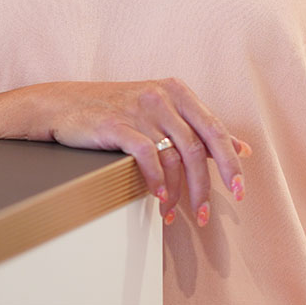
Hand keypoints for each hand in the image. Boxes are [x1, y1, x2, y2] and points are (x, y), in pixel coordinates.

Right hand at [36, 78, 249, 225]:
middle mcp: (161, 96)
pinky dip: (155, 181)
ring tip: (174, 213)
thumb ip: (199, 127)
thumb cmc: (116, 109)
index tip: (240, 190)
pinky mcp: (116, 124)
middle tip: (204, 214)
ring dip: (178, 192)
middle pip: (196, 146)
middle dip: (205, 186)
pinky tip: (157, 197)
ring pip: (173, 155)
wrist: (64, 103)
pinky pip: (146, 156)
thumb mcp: (161, 109)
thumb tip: (242, 148)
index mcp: (177, 90)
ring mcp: (139, 108)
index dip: (230, 161)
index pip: (214, 128)